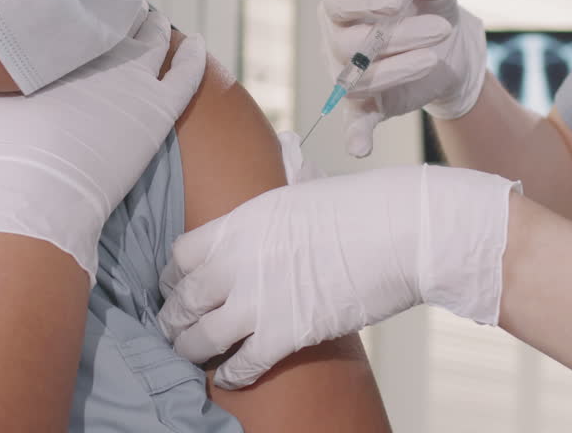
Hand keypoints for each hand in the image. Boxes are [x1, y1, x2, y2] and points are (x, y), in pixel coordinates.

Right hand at [0, 10, 206, 284]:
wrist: (37, 199)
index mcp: (56, 40)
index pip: (72, 8)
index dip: (72, 1)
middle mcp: (97, 50)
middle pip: (112, 18)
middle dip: (110, 8)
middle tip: (107, 4)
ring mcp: (133, 79)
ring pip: (151, 38)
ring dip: (150, 24)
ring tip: (147, 17)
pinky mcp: (158, 111)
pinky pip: (187, 74)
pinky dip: (194, 55)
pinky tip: (197, 42)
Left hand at [158, 134, 516, 389]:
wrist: (399, 230)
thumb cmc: (359, 207)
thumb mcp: (296, 193)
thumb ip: (268, 212)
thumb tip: (268, 199)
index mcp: (238, 223)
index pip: (179, 255)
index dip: (173, 275)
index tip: (175, 285)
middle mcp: (237, 262)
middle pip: (182, 300)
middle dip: (172, 318)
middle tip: (171, 327)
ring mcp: (259, 300)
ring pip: (200, 338)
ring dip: (192, 350)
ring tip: (191, 354)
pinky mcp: (286, 334)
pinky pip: (242, 364)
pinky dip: (233, 375)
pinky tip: (231, 377)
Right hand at [320, 0, 486, 156]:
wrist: (447, 44)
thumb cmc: (428, 8)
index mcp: (342, 7)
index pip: (338, 3)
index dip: (363, 2)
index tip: (397, 2)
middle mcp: (336, 43)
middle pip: (351, 44)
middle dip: (398, 37)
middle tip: (441, 28)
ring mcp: (348, 78)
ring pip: (359, 80)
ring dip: (399, 70)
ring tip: (435, 58)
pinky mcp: (367, 107)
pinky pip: (354, 123)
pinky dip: (355, 136)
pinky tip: (361, 148)